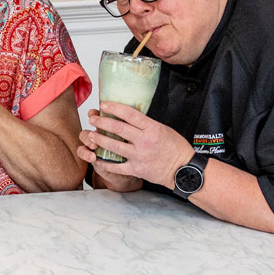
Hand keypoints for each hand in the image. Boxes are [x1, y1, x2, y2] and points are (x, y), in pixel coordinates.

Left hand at [76, 102, 193, 189]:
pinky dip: (104, 162)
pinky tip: (96, 157)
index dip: (114, 108)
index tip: (103, 104)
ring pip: (114, 146)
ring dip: (99, 139)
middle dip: (102, 122)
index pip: (130, 114)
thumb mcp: (163, 129)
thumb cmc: (175, 148)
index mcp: (152, 129)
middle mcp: (144, 141)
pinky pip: (116, 166)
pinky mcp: (137, 169)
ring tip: (90, 135)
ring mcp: (139, 156)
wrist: (183, 169)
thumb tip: (127, 116)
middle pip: (118, 129)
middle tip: (92, 119)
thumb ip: (145, 124)